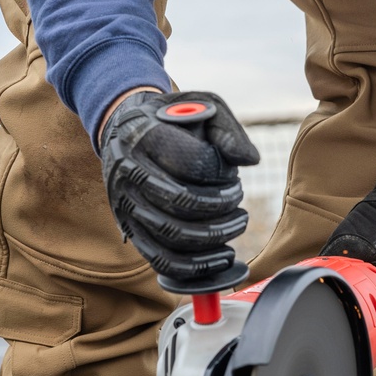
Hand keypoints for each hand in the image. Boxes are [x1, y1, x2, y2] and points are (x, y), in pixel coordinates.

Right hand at [99, 90, 258, 286]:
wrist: (125, 128)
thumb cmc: (172, 119)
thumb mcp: (202, 108)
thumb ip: (228, 130)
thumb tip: (250, 160)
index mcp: (146, 136)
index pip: (192, 163)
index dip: (221, 173)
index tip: (231, 173)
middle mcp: (129, 172)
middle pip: (182, 203)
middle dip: (222, 208)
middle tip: (239, 204)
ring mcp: (125, 204)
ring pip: (172, 236)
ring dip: (215, 238)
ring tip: (236, 225)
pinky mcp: (128, 229)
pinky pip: (160, 260)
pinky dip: (195, 268)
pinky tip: (220, 258)